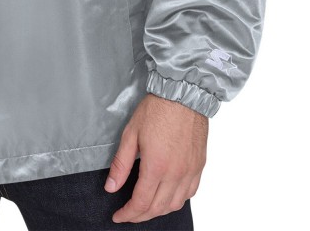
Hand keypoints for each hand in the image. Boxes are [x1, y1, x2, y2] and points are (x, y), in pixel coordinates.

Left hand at [105, 93, 207, 223]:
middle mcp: (176, 173)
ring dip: (159, 210)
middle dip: (141, 216)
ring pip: (175, 204)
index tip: (119, 216)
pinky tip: (168, 196)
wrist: (183, 94)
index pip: (141, 203)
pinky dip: (177, 200)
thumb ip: (121, 164)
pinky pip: (190, 193)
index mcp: (157, 167)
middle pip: (158, 208)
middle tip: (129, 214)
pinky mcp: (199, 165)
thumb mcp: (130, 134)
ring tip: (146, 208)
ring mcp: (190, 171)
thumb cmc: (156, 109)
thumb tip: (111, 187)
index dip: (128, 214)